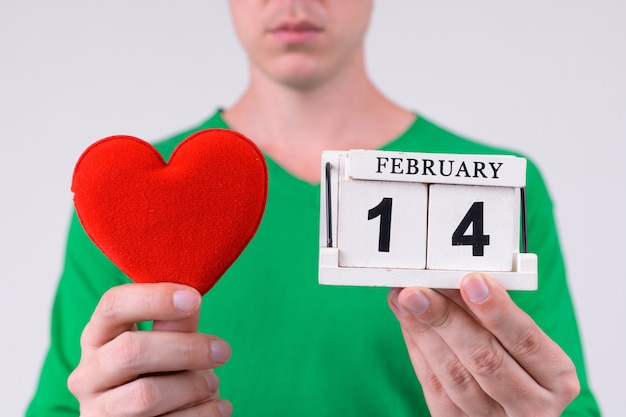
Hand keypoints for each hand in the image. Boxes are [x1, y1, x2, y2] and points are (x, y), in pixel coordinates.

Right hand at [68, 283, 232, 416]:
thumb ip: (175, 322)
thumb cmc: (161, 371)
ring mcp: (97, 411)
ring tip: (213, 384)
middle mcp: (88, 374)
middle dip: (186, 349)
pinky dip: (201, 414)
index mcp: (98, 336)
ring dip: (192, 387)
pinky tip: (218, 407)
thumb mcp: (166, 342)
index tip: (194, 298)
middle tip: (223, 351)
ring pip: (146, 395)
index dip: (154, 298)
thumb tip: (191, 295)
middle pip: (130, 351)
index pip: (114, 305)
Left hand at [388, 273, 579, 416]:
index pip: (526, 340)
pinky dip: (418, 350)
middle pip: (485, 360)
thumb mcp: (519, 338)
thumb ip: (491, 311)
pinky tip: (407, 321)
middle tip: (418, 291)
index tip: (470, 281)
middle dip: (446, 319)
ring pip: (455, 375)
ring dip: (424, 333)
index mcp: (556, 378)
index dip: (496, 310)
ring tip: (405, 300)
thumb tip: (452, 276)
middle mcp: (532, 406)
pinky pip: (436, 388)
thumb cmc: (516, 362)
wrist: (505, 407)